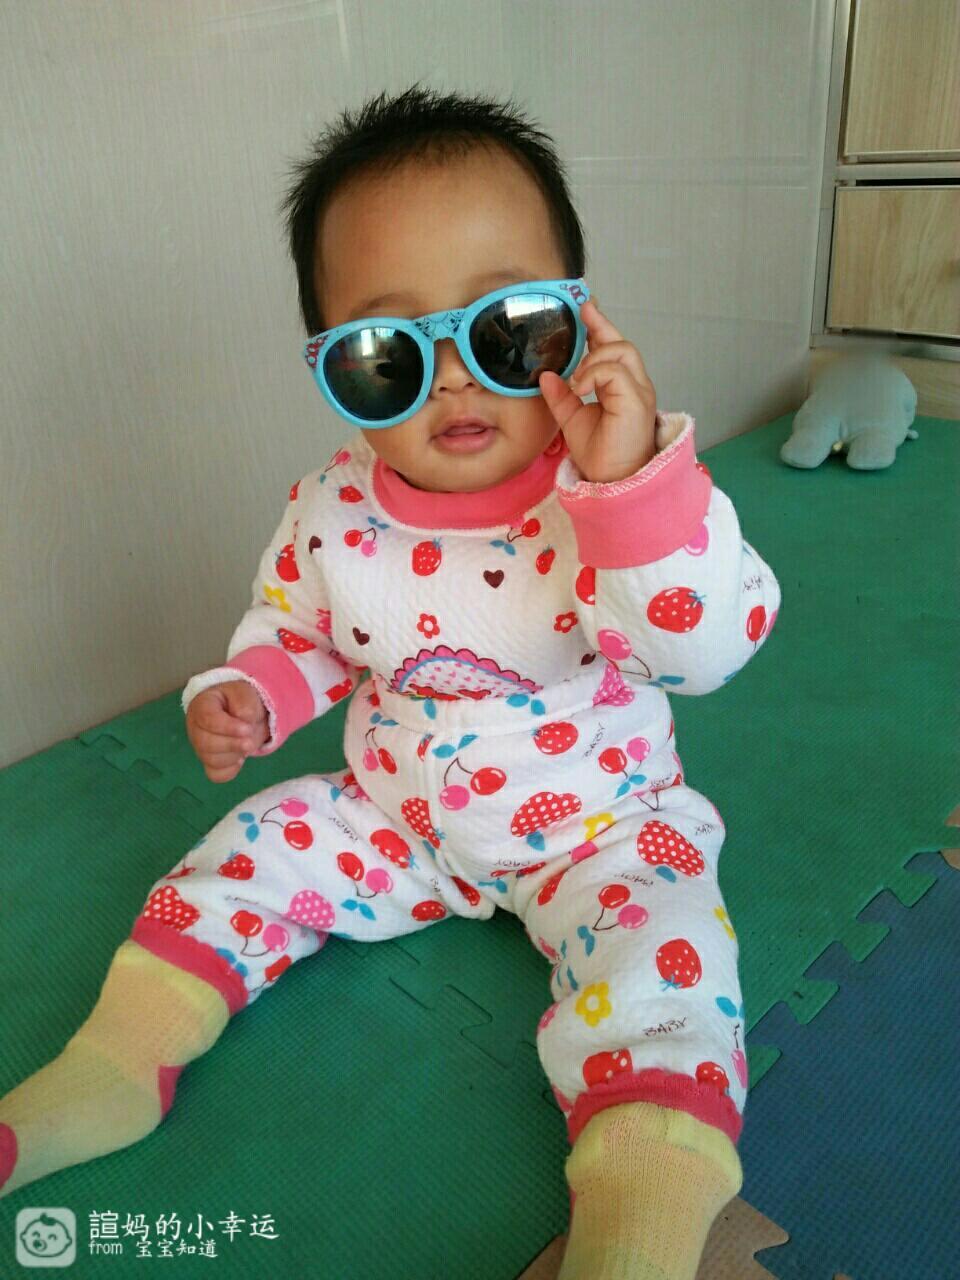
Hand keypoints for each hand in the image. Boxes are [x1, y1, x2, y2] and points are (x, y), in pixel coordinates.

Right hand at [186, 680, 269, 782]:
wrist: (241, 713)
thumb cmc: (239, 701)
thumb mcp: (244, 693)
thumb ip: (245, 704)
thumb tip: (245, 721)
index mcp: (202, 706)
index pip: (207, 718)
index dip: (227, 727)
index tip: (247, 729)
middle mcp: (195, 728)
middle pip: (205, 743)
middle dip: (232, 745)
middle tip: (250, 742)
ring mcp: (200, 747)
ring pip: (211, 760)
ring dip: (234, 756)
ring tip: (246, 746)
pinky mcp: (208, 763)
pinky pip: (215, 775)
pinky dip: (230, 771)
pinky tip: (239, 759)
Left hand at [538, 296, 656, 482]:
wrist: (612, 481)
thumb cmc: (600, 454)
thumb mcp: (572, 419)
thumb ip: (561, 396)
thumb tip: (545, 376)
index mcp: (622, 388)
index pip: (614, 349)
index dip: (600, 328)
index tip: (584, 310)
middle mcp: (635, 385)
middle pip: (622, 343)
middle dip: (601, 325)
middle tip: (582, 311)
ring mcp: (639, 391)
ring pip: (622, 350)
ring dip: (593, 358)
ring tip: (576, 380)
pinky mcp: (637, 400)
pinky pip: (615, 371)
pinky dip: (594, 373)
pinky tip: (580, 388)